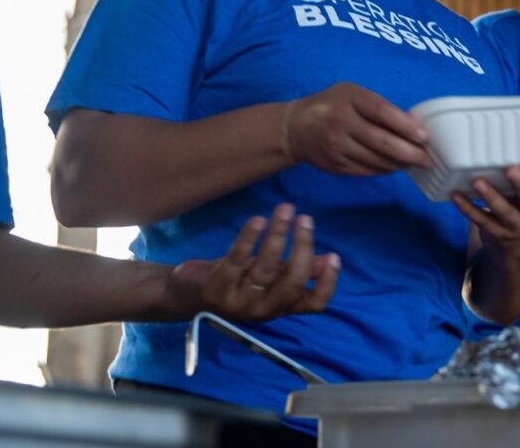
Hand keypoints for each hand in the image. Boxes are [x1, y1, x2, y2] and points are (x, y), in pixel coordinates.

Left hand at [167, 203, 339, 320]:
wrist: (186, 295)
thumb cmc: (236, 283)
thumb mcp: (268, 280)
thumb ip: (296, 271)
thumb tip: (327, 259)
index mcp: (281, 307)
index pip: (313, 303)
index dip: (327, 283)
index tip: (334, 256)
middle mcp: (263, 309)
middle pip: (292, 283)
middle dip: (303, 248)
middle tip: (306, 219)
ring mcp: (239, 301)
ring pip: (266, 267)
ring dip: (278, 234)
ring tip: (286, 209)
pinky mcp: (217, 287)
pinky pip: (237, 259)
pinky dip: (250, 237)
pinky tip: (259, 220)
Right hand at [281, 83, 431, 174]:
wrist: (295, 128)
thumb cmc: (331, 106)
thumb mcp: (351, 94)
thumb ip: (378, 106)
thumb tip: (412, 125)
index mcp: (348, 99)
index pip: (381, 112)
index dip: (405, 126)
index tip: (424, 136)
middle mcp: (341, 123)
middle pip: (382, 142)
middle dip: (410, 153)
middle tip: (427, 158)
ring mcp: (337, 147)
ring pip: (377, 160)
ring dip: (400, 164)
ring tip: (415, 162)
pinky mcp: (337, 166)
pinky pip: (368, 171)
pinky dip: (385, 169)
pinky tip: (395, 165)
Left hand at [452, 141, 519, 253]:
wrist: (518, 246)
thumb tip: (507, 134)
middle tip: (512, 170)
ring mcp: (516, 224)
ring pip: (505, 212)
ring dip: (491, 197)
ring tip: (478, 182)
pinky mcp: (497, 233)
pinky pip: (481, 220)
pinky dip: (468, 208)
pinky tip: (456, 196)